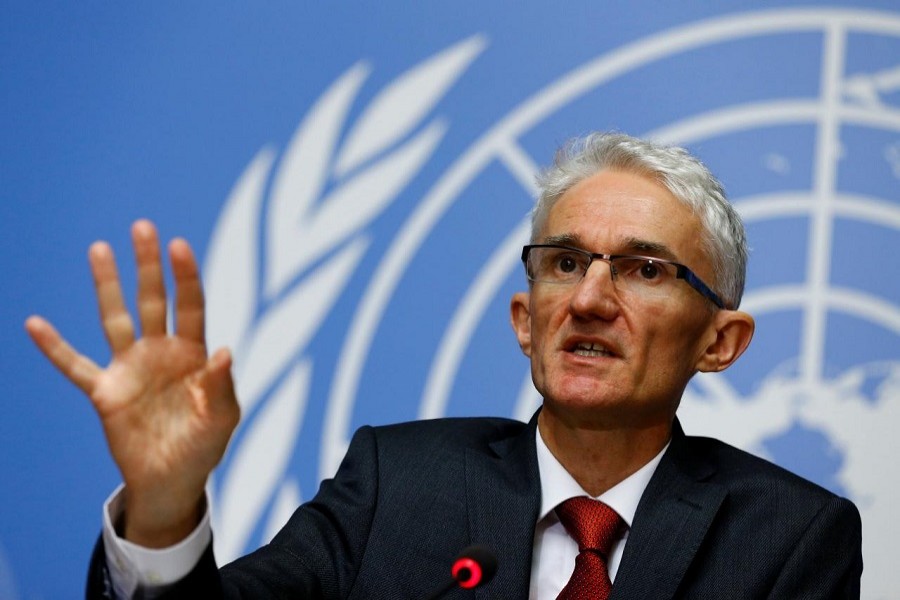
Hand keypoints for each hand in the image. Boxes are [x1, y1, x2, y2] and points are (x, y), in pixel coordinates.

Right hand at [25, 220, 239, 547]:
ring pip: (115, 318)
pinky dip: (55, 347)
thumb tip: (223, 352)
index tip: (179, 245)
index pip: (190, 306)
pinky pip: (75, 366)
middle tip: (142, 227)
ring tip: (99, 249)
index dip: (185, 277)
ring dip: (107, 285)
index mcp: (192, 354)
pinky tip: (35, 323)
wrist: (173, 480)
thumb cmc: (203, 446)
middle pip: (152, 300)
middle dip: (148, 265)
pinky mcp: (105, 392)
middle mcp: (160, 352)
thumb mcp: (221, 418)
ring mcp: (130, 369)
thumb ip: (221, 386)